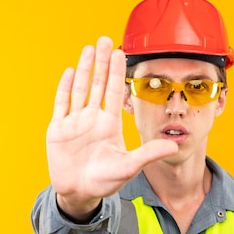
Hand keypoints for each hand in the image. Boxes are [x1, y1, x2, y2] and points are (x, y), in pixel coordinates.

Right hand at [46, 36, 177, 219]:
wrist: (79, 193)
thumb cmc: (104, 181)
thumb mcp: (129, 167)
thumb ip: (148, 154)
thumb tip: (174, 146)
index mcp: (109, 125)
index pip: (114, 92)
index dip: (116, 72)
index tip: (122, 53)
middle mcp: (92, 119)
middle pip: (97, 84)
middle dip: (102, 62)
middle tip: (106, 40)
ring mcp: (75, 122)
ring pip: (79, 89)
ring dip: (83, 68)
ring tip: (89, 48)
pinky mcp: (58, 129)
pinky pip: (61, 104)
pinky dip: (64, 88)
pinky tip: (69, 72)